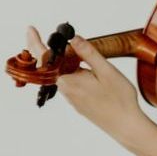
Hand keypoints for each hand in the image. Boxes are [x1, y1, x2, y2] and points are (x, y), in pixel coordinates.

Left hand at [26, 26, 142, 139]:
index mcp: (68, 81)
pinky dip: (73, 71)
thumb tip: (73, 38)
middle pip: (53, 66)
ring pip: (63, 74)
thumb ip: (88, 53)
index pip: (44, 59)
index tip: (31, 29)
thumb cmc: (119, 99)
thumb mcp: (106, 71)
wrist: (125, 126)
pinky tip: (85, 68)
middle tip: (57, 35)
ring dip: (67, 61)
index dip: (35, 42)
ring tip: (76, 51)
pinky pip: (70, 82)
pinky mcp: (78, 102)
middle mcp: (66, 91)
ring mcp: (72, 98)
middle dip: (53, 49)